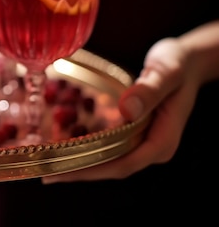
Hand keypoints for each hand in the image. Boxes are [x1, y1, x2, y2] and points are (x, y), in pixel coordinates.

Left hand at [42, 37, 199, 182]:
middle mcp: (152, 147)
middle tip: (44, 171)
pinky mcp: (134, 134)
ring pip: (108, 159)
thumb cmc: (178, 64)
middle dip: (78, 170)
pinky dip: (86, 147)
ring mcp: (143, 142)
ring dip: (79, 162)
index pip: (122, 164)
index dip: (90, 170)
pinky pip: (108, 146)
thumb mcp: (166, 71)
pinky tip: (63, 144)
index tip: (61, 170)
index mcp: (163, 141)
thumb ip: (149, 89)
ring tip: (48, 162)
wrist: (187, 61)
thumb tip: (127, 110)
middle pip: (111, 167)